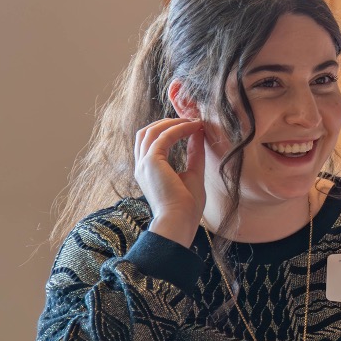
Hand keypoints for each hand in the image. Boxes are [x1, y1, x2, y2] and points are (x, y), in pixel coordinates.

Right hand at [134, 118, 206, 246]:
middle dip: (167, 122)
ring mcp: (143, 163)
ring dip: (173, 122)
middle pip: (146, 133)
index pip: (151, 143)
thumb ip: (194, 154)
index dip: (169, 130)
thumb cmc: (187, 206)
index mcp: (148, 171)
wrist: (180, 221)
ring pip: (152, 131)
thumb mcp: (194, 173)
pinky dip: (180, 128)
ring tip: (193, 121)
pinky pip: (164, 136)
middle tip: (190, 119)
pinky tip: (195, 127)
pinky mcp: (151, 162)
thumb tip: (199, 134)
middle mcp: (142, 166)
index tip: (191, 126)